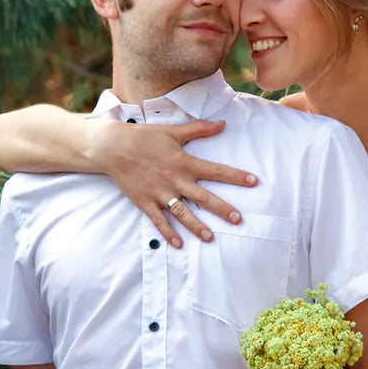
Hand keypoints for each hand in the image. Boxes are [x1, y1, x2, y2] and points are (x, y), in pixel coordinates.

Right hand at [92, 119, 256, 246]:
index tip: (254, 182)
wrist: (113, 147)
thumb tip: (223, 124)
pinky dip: (167, 233)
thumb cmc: (144, 137)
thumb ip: (199, 129)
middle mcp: (174, 180)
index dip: (236, 176)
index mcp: (184, 162)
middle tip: (238, 219)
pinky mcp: (144, 202)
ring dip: (196, 226)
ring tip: (210, 238)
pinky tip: (178, 245)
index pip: (216, 170)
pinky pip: (158, 221)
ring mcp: (159, 193)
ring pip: (182, 213)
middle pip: (203, 197)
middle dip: (222, 209)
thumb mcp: (173, 131)